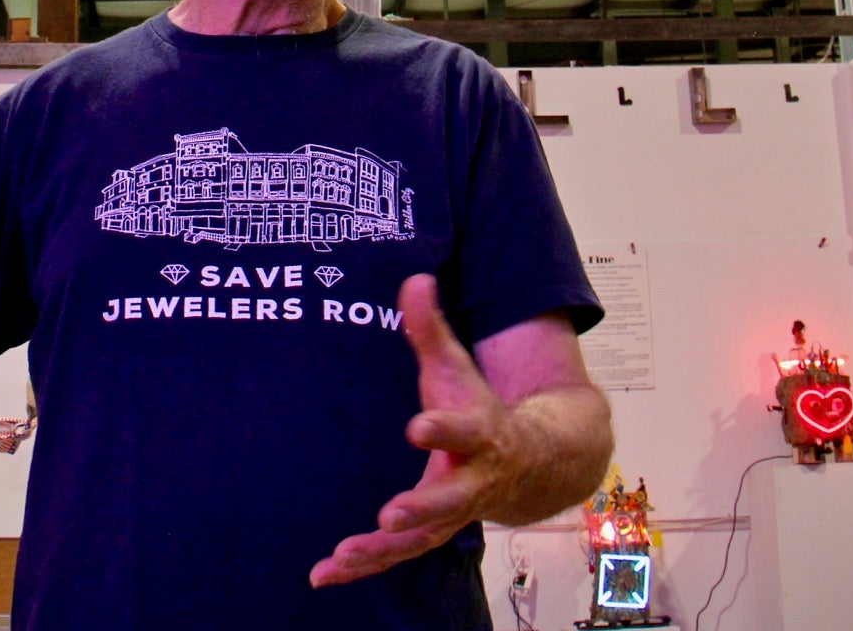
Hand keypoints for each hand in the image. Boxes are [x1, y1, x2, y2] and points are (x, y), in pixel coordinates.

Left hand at [310, 273, 515, 587]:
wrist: (528, 462)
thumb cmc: (477, 407)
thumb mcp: (456, 367)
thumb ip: (431, 329)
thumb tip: (414, 277)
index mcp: (479, 434)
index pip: (463, 430)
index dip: (444, 429)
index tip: (419, 426)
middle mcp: (470, 482)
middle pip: (448, 500)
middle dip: (420, 507)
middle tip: (390, 514)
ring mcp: (450, 514)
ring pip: (419, 538)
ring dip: (382, 551)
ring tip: (342, 556)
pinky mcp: (429, 533)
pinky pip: (397, 555)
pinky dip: (363, 566)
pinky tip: (323, 574)